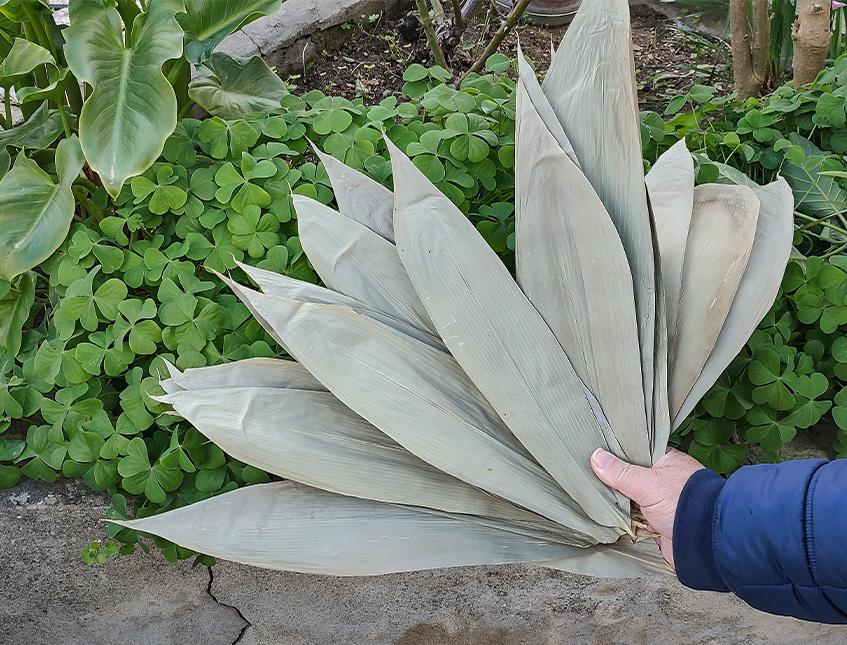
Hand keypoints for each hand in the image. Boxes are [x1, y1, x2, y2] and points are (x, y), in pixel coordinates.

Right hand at [590, 448, 703, 566]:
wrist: (704, 542)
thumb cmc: (682, 503)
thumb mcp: (648, 483)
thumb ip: (621, 472)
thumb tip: (595, 456)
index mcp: (667, 462)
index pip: (637, 451)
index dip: (617, 453)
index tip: (595, 452)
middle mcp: (665, 481)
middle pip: (632, 476)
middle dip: (614, 480)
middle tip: (588, 474)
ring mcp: (661, 503)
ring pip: (631, 499)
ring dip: (618, 502)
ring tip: (592, 494)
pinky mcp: (658, 524)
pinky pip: (635, 519)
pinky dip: (624, 519)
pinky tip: (607, 515)